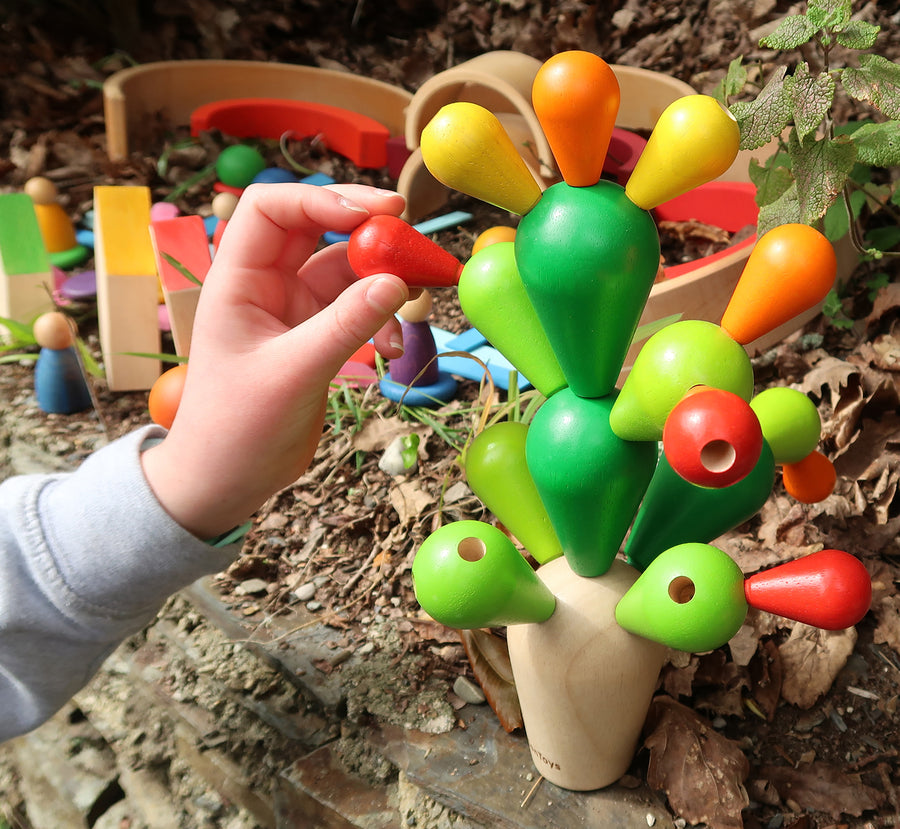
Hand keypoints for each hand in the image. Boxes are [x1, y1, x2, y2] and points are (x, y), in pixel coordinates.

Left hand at [142, 183, 410, 538]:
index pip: (272, 208)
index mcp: (238, 279)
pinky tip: (393, 349)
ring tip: (414, 301)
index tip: (375, 214)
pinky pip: (356, 311)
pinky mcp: (315, 338)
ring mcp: (293, 311)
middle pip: (317, 230)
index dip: (323, 199)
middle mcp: (265, 285)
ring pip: (345, 272)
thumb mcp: (294, 373)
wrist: (226, 482)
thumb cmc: (237, 428)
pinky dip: (380, 320)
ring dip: (381, 281)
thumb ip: (345, 325)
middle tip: (410, 235)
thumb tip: (397, 281)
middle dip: (364, 230)